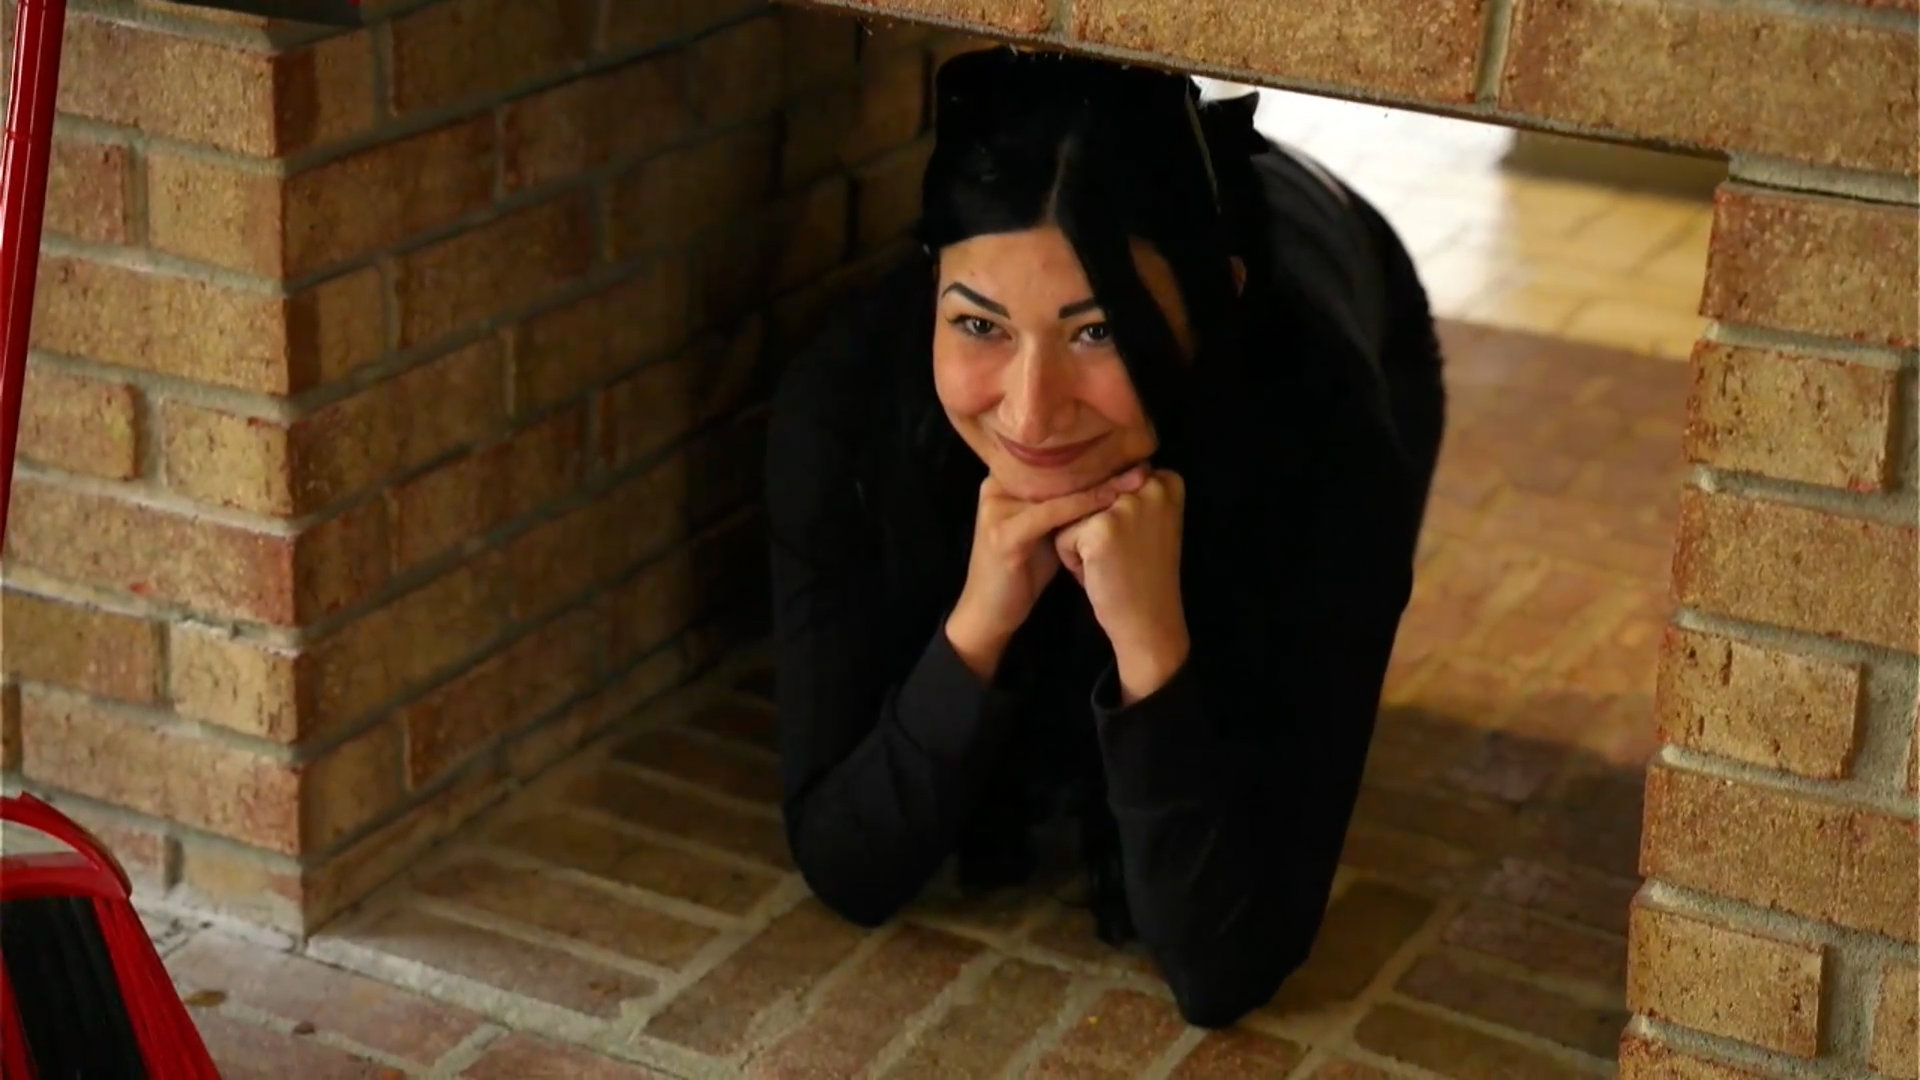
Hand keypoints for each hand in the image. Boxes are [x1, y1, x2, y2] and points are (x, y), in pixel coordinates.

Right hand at [946, 468, 1147, 679]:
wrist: (989, 613)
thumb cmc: (1023, 572)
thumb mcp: (1046, 529)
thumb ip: (1065, 504)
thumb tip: (1110, 480)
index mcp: (1004, 480)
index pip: (1054, 461)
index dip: (1095, 457)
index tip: (1134, 452)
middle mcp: (996, 486)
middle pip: (1056, 470)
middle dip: (1102, 465)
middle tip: (1143, 460)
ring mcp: (998, 508)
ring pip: (1057, 488)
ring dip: (1100, 483)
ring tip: (1138, 478)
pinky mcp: (1005, 534)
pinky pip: (1052, 514)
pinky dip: (1084, 508)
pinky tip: (1112, 504)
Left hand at [1055, 469, 1189, 703]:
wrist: (1148, 622)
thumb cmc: (1142, 575)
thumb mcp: (1146, 523)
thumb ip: (1124, 492)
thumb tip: (1077, 470)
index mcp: (1167, 480)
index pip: (1109, 480)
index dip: (1110, 516)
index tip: (1134, 543)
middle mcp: (1152, 484)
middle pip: (1089, 494)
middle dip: (1092, 528)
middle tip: (1122, 557)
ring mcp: (1127, 505)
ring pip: (1073, 513)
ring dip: (1080, 542)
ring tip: (1108, 565)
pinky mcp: (1102, 528)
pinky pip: (1062, 535)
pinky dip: (1071, 559)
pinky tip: (1098, 575)